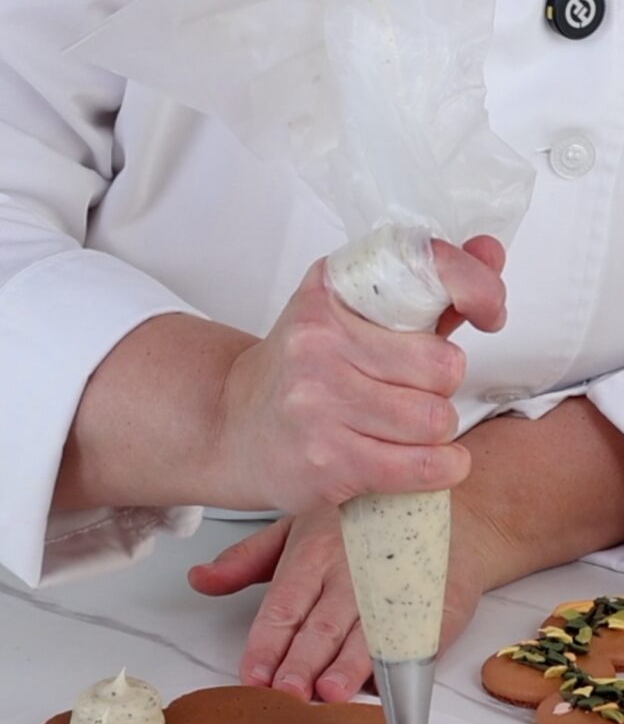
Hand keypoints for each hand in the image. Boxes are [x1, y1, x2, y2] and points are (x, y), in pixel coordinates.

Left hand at [189, 502, 490, 702]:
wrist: (450, 513)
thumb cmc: (366, 523)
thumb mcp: (298, 527)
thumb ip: (247, 560)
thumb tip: (200, 580)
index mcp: (313, 553)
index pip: (284, 605)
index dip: (267, 643)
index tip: (252, 674)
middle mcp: (351, 574)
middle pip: (321, 626)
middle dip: (302, 662)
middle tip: (286, 692)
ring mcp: (393, 594)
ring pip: (364, 637)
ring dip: (346, 668)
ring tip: (329, 693)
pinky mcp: (431, 612)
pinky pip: (412, 642)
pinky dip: (398, 668)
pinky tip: (384, 688)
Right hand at [217, 236, 505, 514]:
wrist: (233, 427)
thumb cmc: (301, 371)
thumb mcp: (351, 317)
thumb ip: (423, 292)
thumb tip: (489, 254)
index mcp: (331, 291)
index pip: (430, 270)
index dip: (477, 289)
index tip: (489, 312)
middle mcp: (318, 341)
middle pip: (443, 366)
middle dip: (441, 386)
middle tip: (413, 392)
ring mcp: (318, 402)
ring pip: (434, 419)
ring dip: (436, 432)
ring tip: (409, 431)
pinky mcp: (327, 459)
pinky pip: (420, 466)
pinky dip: (442, 469)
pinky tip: (434, 464)